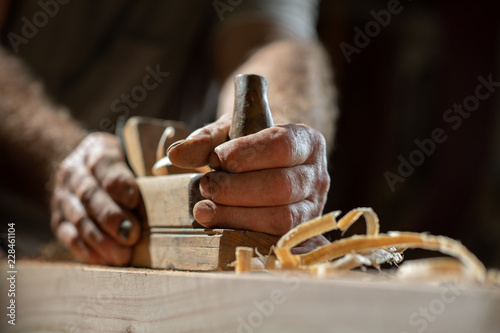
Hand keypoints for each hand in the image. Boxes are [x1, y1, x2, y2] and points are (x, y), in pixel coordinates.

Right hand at [51, 132, 140, 264]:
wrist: (83, 169)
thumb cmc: (122, 164)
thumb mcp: (132, 154)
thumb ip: (147, 167)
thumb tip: (173, 190)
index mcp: (96, 150)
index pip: (104, 164)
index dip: (118, 183)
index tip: (133, 199)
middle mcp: (75, 171)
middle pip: (90, 194)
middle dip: (111, 217)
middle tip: (132, 234)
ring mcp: (63, 196)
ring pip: (79, 218)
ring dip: (100, 238)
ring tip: (122, 254)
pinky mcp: (58, 219)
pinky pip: (68, 235)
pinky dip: (86, 249)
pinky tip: (104, 260)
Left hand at [167, 114, 330, 235]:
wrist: (270, 169)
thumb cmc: (252, 148)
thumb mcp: (232, 134)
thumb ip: (207, 140)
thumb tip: (177, 155)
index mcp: (308, 142)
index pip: (282, 145)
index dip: (246, 154)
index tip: (215, 159)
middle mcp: (317, 176)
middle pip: (282, 185)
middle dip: (237, 189)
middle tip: (206, 186)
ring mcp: (313, 209)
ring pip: (281, 217)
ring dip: (236, 215)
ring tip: (204, 209)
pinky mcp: (300, 234)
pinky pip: (275, 240)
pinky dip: (244, 233)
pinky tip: (218, 226)